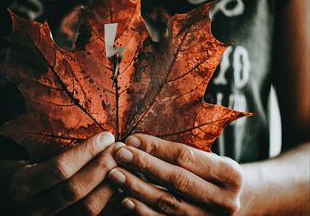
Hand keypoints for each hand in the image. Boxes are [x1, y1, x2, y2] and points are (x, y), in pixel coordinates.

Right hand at [9, 131, 121, 215]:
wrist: (19, 205)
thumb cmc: (31, 176)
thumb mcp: (33, 163)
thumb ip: (58, 153)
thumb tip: (99, 136)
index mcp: (23, 186)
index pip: (60, 168)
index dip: (87, 152)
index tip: (107, 137)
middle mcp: (34, 209)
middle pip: (76, 189)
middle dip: (103, 166)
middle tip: (120, 149)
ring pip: (89, 209)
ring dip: (111, 184)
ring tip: (124, 165)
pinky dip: (114, 204)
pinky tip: (123, 187)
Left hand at [108, 134, 242, 214]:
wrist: (233, 204)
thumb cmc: (214, 175)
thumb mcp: (211, 159)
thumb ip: (184, 152)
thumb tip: (139, 141)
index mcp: (229, 174)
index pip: (186, 157)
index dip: (156, 148)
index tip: (132, 139)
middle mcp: (223, 200)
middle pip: (176, 179)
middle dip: (144, 164)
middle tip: (120, 153)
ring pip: (167, 203)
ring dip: (137, 188)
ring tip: (115, 174)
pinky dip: (143, 211)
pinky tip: (125, 200)